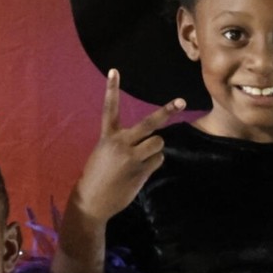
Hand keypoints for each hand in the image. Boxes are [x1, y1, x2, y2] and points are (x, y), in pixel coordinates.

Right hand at [73, 69, 185, 223]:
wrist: (92, 201)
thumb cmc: (98, 176)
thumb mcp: (104, 154)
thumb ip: (123, 144)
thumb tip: (151, 141)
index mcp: (107, 137)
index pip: (110, 108)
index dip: (111, 89)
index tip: (114, 71)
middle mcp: (120, 144)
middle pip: (149, 124)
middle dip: (166, 112)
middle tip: (181, 102)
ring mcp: (132, 158)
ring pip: (158, 143)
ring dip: (155, 148)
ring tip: (143, 158)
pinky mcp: (141, 171)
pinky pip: (158, 160)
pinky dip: (153, 163)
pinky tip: (140, 171)